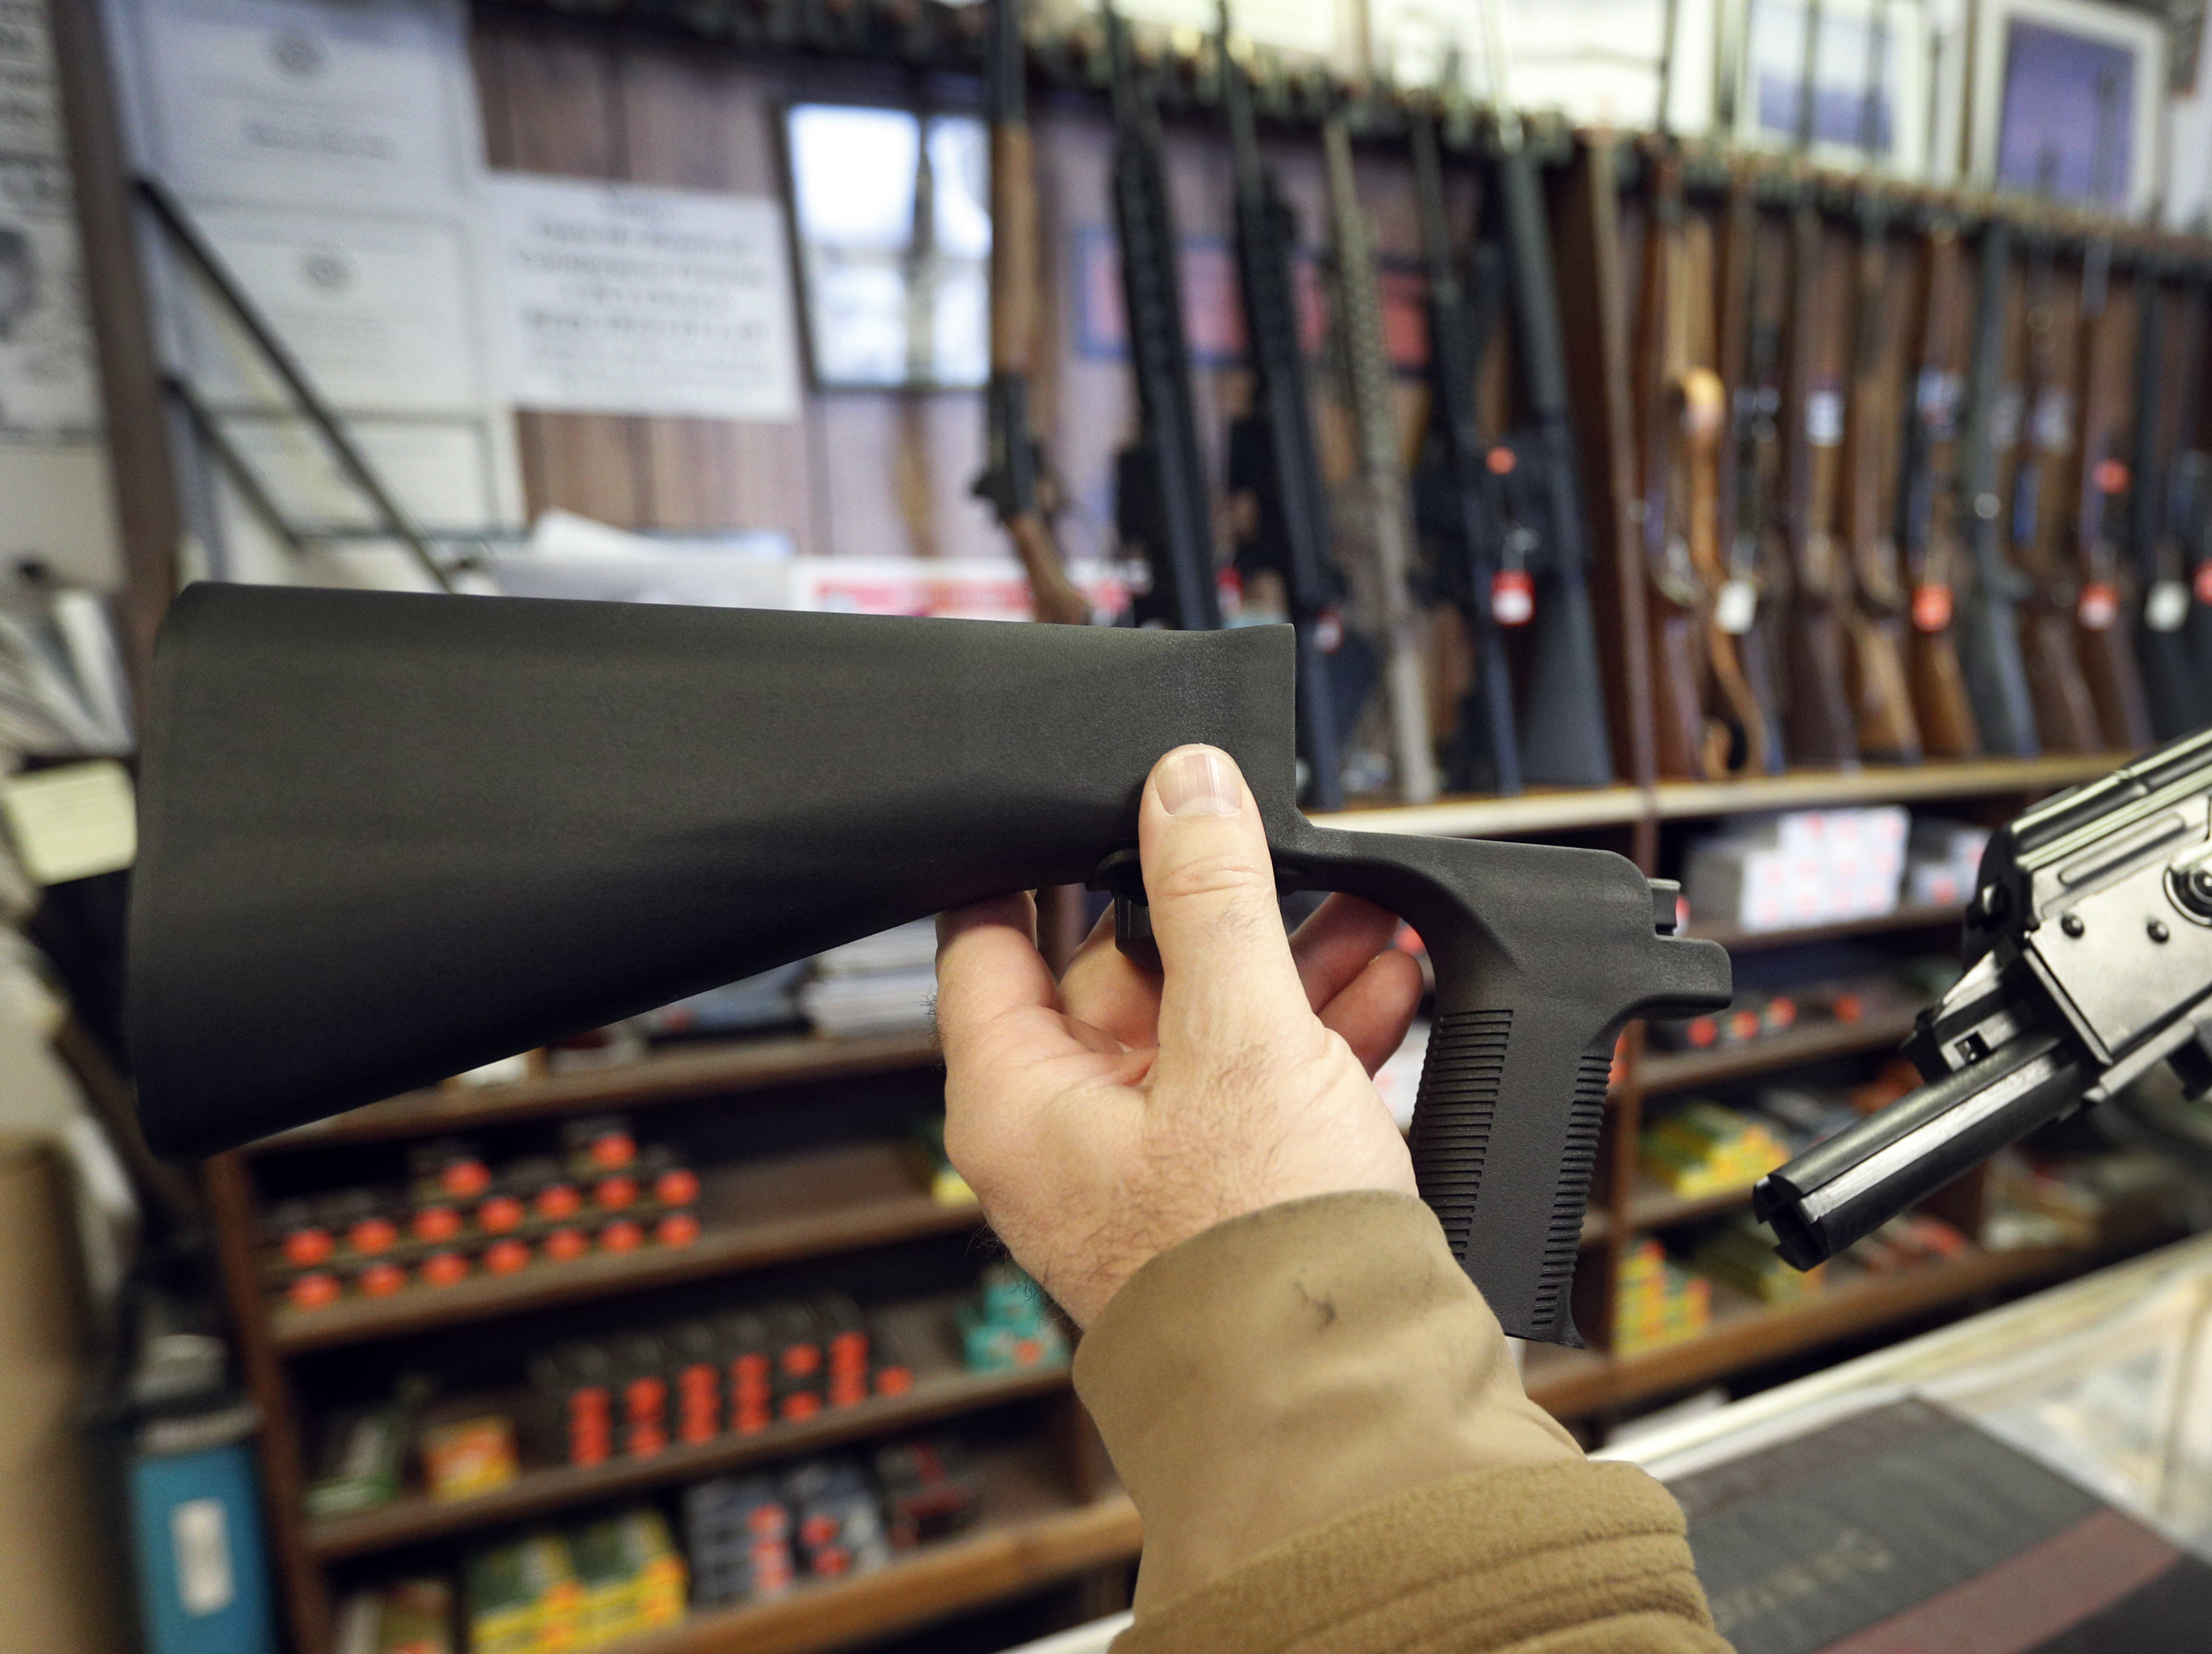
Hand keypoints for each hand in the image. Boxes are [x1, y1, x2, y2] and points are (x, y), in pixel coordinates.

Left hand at [935, 744, 1422, 1324]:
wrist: (1351, 1404)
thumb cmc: (1259, 1259)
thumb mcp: (1240, 1036)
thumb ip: (1213, 896)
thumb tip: (1184, 783)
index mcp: (1018, 1101)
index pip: (990, 940)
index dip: (1039, 856)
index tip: (1094, 792)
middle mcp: (1069, 1136)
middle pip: (1118, 975)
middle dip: (1212, 909)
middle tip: (1274, 845)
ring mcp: (1149, 1168)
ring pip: (1203, 1027)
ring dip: (1286, 966)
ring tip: (1365, 913)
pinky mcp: (1226, 1193)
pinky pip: (1257, 1084)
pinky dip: (1317, 1034)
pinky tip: (1386, 986)